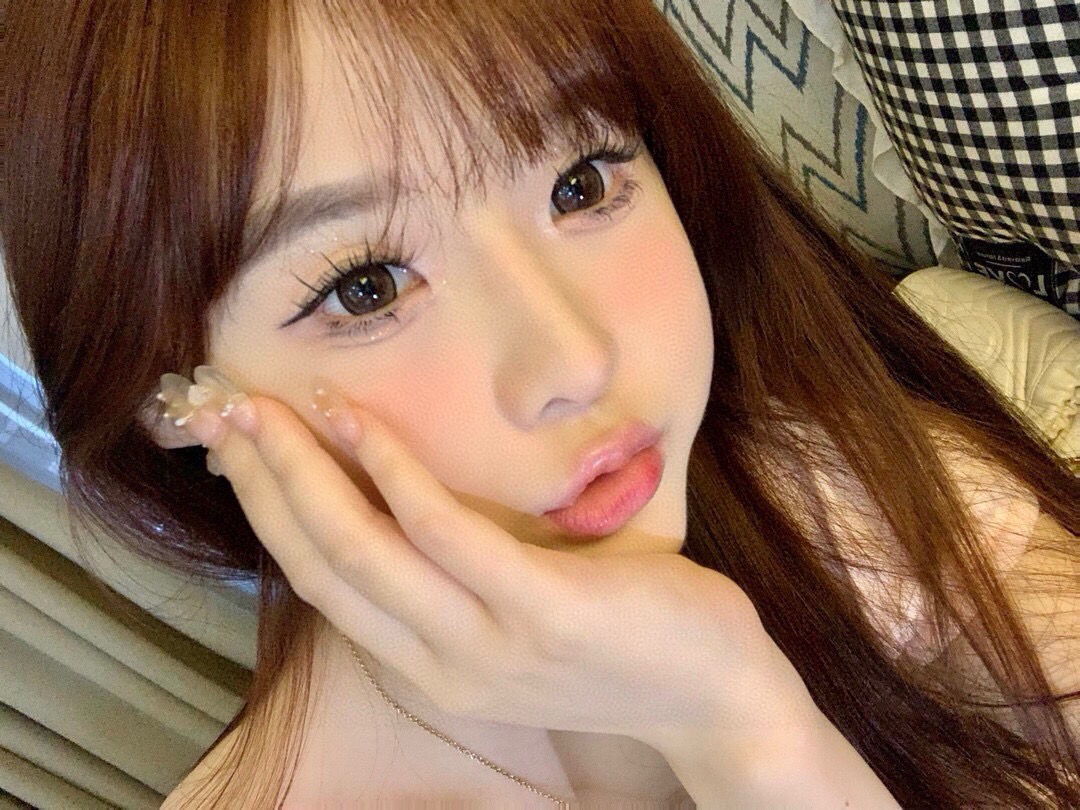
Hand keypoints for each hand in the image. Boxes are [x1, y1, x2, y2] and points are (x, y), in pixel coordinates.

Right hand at [157, 366, 818, 750]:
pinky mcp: (538, 609)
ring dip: (301, 472)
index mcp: (430, 660)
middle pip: (320, 563)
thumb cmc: (619, 640)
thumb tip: (410, 496)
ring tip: (261, 407)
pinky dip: (389, 471)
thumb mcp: (517, 618)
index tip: (235, 450)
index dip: (267, 513)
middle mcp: (439, 661)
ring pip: (361, 550)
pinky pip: (445, 533)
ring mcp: (485, 641)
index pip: (322, 581)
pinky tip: (356, 420)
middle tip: (219, 411)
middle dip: (261, 483)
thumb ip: (460, 575)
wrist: (716, 697)